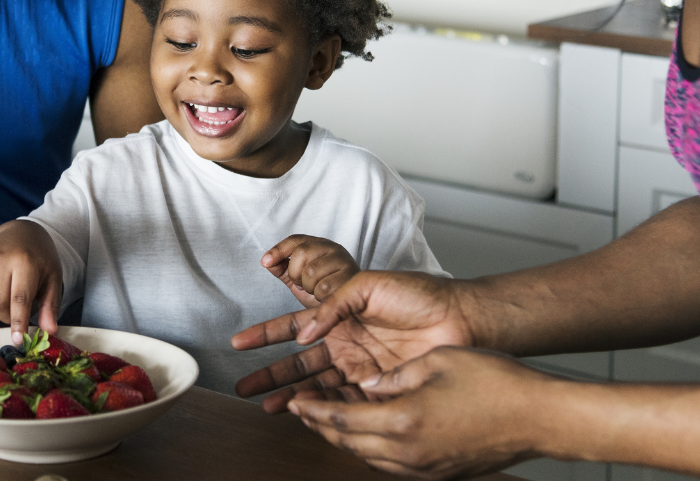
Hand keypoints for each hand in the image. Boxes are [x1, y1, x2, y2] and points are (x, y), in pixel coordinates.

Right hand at [0, 220, 62, 344]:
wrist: (20, 232)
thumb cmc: (37, 258)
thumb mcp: (52, 279)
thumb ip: (50, 306)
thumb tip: (49, 331)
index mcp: (25, 261)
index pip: (19, 298)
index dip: (17, 322)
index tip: (17, 339)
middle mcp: (0, 257)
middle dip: (6, 315)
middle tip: (15, 310)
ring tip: (3, 293)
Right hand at [231, 270, 473, 411]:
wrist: (460, 318)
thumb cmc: (419, 294)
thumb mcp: (366, 285)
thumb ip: (331, 304)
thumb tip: (305, 334)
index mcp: (338, 316)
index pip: (293, 326)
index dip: (265, 335)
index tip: (240, 343)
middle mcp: (345, 343)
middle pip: (298, 363)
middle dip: (270, 375)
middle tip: (245, 387)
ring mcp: (360, 368)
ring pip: (316, 386)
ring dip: (291, 397)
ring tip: (266, 407)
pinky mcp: (378, 389)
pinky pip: (345, 402)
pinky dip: (324, 409)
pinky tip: (306, 414)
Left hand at [261, 234, 360, 307]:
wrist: (349, 311)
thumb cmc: (324, 293)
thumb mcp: (299, 280)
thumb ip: (282, 269)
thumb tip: (266, 261)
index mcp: (319, 245)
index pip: (295, 240)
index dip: (278, 250)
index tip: (265, 262)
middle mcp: (332, 248)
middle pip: (301, 252)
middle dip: (295, 274)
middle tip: (303, 285)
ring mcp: (343, 261)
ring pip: (311, 271)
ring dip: (309, 287)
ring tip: (317, 291)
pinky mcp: (352, 277)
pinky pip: (324, 287)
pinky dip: (320, 296)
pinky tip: (326, 298)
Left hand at [289, 346, 554, 479]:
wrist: (541, 417)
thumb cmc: (496, 382)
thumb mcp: (435, 362)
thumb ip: (394, 376)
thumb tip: (366, 384)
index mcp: (403, 420)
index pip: (340, 419)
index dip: (312, 410)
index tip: (293, 401)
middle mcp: (409, 452)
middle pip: (349, 444)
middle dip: (321, 426)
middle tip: (301, 409)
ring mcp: (426, 468)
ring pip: (368, 458)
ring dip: (345, 440)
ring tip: (329, 421)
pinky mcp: (441, 474)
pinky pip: (392, 466)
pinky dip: (372, 450)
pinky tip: (370, 435)